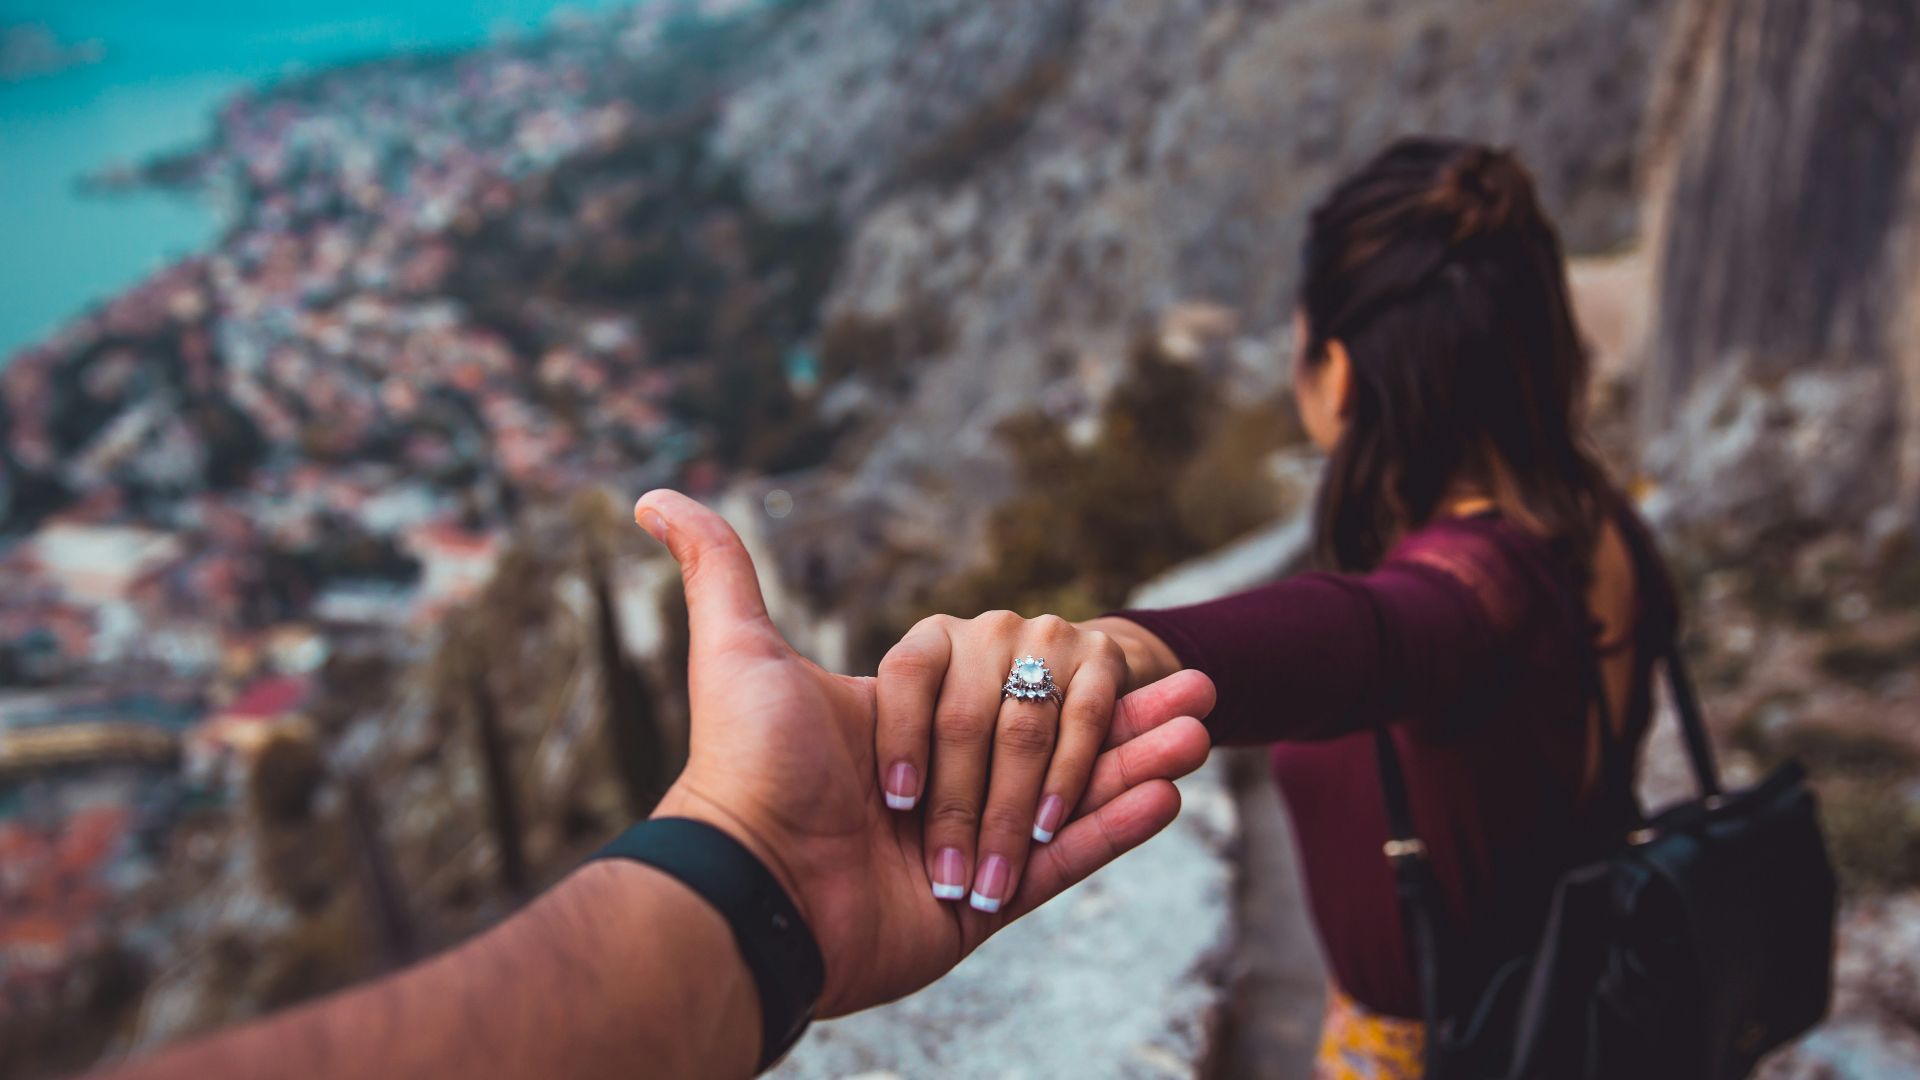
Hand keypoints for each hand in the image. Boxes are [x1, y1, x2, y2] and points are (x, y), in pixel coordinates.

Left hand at [634, 491, 1215, 1017]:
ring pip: (1070, 796)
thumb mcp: (736, 650)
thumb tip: (650, 491)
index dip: (1059, 676)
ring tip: (1202, 731)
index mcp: (902, 729)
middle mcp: (937, 784)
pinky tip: (1170, 787)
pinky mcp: (986, 907)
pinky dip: (1116, 828)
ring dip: (1137, 763)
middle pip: (1049, 740)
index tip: (1121, 650)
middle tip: (1197, 692)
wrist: (756, 885)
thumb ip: (717, 567)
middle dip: (1123, 720)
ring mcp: (965, 846)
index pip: (997, 690)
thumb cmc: (747, 764)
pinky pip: (1066, 864)